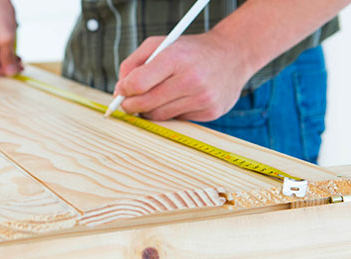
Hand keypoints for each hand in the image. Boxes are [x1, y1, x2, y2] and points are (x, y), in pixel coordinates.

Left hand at [114, 32, 252, 121]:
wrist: (233, 56)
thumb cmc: (190, 51)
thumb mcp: (160, 44)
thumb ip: (133, 63)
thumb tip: (119, 90)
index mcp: (176, 57)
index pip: (138, 83)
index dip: (124, 90)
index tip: (122, 91)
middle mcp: (191, 79)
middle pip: (145, 104)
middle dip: (131, 105)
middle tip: (129, 102)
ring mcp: (203, 98)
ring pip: (159, 116)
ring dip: (150, 110)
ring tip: (155, 97)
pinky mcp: (210, 112)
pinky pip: (177, 120)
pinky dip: (171, 112)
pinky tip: (180, 98)